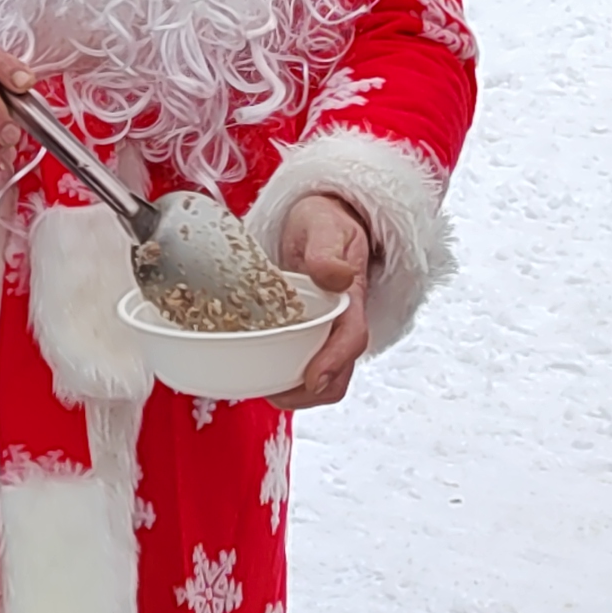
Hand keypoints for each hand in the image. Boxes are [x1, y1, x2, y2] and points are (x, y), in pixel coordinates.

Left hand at [269, 190, 374, 412]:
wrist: (324, 219)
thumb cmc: (325, 222)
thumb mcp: (324, 225)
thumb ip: (327, 250)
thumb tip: (336, 277)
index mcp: (352, 298)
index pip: (353, 338)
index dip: (334, 363)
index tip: (312, 379)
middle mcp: (343, 322)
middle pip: (340, 373)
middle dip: (309, 393)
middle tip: (272, 393)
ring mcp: (328, 333)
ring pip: (323, 379)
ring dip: (296, 393)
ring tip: (262, 388)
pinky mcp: (310, 336)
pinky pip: (302, 365)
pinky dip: (284, 377)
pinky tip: (258, 372)